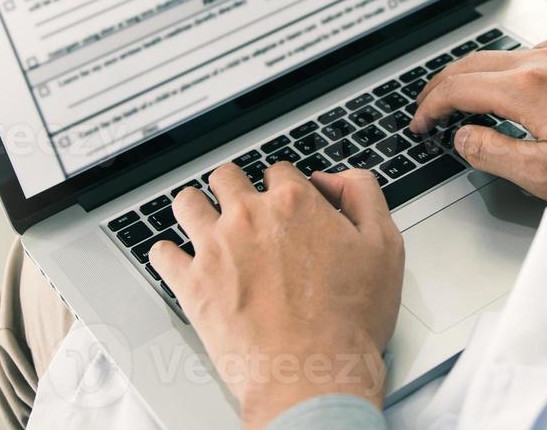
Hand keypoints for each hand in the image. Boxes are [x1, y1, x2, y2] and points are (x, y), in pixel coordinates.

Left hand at [151, 164, 404, 427]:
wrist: (314, 375)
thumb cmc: (349, 320)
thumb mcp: (384, 246)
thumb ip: (362, 195)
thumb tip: (334, 179)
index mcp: (295, 203)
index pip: (277, 171)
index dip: (283, 186)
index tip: (284, 203)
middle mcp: (249, 217)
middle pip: (227, 178)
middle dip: (235, 189)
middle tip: (243, 210)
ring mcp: (215, 248)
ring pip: (188, 203)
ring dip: (196, 208)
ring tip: (204, 222)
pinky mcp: (192, 284)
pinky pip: (162, 253)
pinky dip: (168, 253)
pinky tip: (179, 259)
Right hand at [408, 36, 546, 210]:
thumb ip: (495, 154)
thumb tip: (465, 139)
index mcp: (529, 86)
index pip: (456, 87)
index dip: (428, 107)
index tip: (420, 124)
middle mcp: (546, 59)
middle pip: (472, 63)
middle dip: (441, 87)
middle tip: (429, 112)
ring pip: (502, 56)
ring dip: (474, 78)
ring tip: (465, 105)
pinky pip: (533, 55)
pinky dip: (508, 71)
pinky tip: (515, 93)